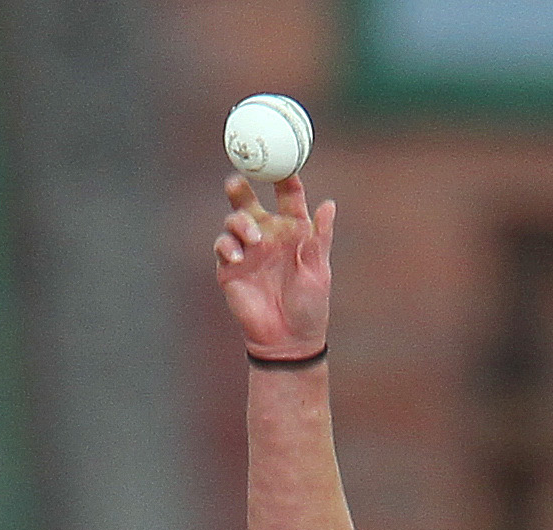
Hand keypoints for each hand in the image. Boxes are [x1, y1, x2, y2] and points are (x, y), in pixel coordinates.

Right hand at [214, 172, 332, 360]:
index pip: (288, 196)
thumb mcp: (319, 271)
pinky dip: (228, 247)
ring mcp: (248, 250)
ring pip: (234, 220)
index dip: (285, 178)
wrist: (289, 340)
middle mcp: (268, 234)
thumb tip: (329, 204)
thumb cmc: (310, 306)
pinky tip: (239, 258)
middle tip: (238, 180)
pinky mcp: (230, 269)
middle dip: (242, 186)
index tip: (283, 166)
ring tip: (253, 237)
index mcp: (294, 230)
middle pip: (250, 201)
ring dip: (239, 222)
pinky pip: (223, 247)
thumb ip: (321, 238)